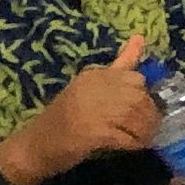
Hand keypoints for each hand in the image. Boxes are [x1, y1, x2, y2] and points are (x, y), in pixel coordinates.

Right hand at [0, 38, 159, 184]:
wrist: (34, 146)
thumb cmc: (63, 118)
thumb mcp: (89, 87)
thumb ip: (117, 67)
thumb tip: (141, 37)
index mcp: (94, 75)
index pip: (135, 77)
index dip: (144, 95)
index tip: (142, 108)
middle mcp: (95, 87)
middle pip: (140, 97)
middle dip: (149, 114)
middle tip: (145, 128)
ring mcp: (95, 109)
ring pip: (137, 116)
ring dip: (144, 131)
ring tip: (140, 139)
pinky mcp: (95, 132)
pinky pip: (127, 137)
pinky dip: (134, 143)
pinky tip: (130, 146)